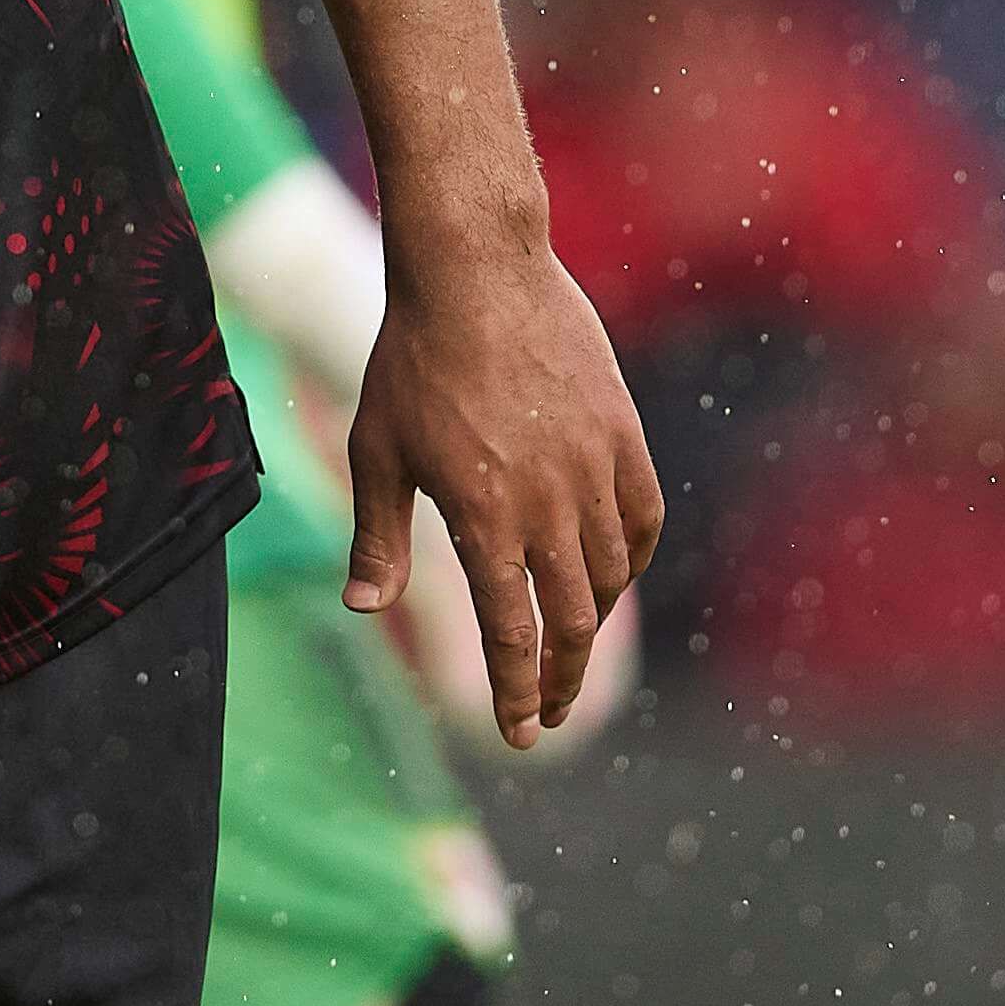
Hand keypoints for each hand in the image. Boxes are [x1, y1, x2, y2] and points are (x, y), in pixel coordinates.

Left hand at [343, 232, 661, 749]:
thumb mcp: (376, 450)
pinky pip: (642, 518)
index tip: (519, 734)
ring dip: (590, 621)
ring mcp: (594, 468)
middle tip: (547, 714)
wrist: (477, 271)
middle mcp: (548, 503)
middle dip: (560, 680)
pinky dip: (629, 558)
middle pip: (572, 622)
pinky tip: (610, 574)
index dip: (516, 692)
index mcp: (482, 517)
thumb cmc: (412, 360)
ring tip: (565, 643)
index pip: (510, 633)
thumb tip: (362, 611)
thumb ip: (377, 539)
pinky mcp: (623, 435)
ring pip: (611, 575)